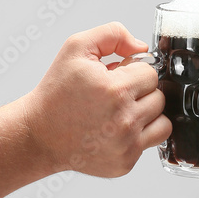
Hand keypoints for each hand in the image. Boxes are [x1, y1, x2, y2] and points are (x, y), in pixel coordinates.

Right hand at [24, 22, 172, 177]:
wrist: (37, 135)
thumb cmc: (56, 92)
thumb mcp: (77, 47)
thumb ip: (113, 34)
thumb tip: (141, 47)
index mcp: (116, 90)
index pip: (150, 74)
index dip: (132, 72)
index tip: (115, 77)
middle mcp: (124, 120)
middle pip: (159, 97)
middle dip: (139, 92)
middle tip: (115, 95)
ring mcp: (126, 145)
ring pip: (162, 121)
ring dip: (146, 113)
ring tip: (120, 111)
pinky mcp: (125, 163)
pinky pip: (152, 142)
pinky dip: (140, 134)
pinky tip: (116, 129)